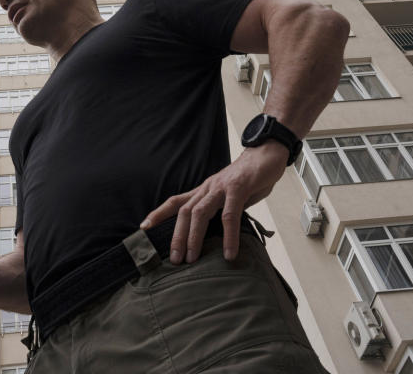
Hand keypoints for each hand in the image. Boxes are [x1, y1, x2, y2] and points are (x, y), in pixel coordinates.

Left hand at [139, 142, 288, 262]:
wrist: (267, 152)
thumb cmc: (250, 177)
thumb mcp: (231, 196)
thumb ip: (223, 211)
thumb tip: (219, 234)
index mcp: (204, 190)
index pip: (175, 201)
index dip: (159, 214)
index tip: (144, 227)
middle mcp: (208, 188)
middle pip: (184, 212)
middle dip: (177, 236)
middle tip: (175, 260)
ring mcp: (221, 187)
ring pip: (200, 213)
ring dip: (194, 237)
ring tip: (193, 259)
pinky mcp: (238, 187)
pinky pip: (230, 214)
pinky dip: (228, 236)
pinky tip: (229, 253)